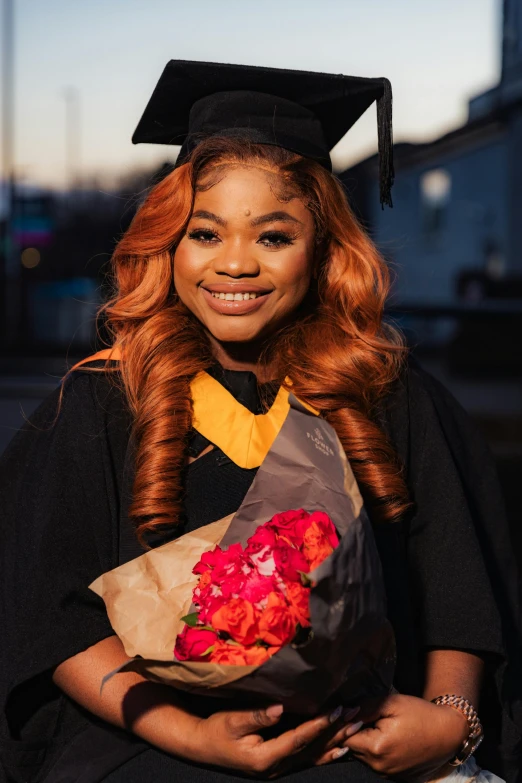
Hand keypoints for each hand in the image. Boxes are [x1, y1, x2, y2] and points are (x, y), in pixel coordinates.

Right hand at [186, 704, 341, 776]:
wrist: (204, 747)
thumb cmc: (217, 729)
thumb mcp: (232, 720)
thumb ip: (256, 715)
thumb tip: (279, 708)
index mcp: (265, 757)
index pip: (298, 738)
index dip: (318, 724)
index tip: (336, 710)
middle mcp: (276, 767)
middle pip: (312, 749)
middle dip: (336, 731)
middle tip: (357, 715)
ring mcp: (279, 769)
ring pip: (314, 755)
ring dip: (336, 740)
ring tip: (356, 727)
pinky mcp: (279, 764)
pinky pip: (308, 759)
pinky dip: (326, 752)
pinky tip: (341, 748)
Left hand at [338, 693, 469, 779]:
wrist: (447, 734)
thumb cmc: (420, 714)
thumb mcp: (391, 703)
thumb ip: (365, 708)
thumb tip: (344, 712)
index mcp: (377, 748)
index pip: (345, 737)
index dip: (344, 722)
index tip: (348, 710)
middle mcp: (380, 767)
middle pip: (352, 748)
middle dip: (352, 732)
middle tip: (362, 714)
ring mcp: (388, 774)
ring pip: (363, 756)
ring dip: (363, 741)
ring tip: (374, 724)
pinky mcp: (395, 776)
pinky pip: (375, 762)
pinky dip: (375, 750)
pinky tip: (385, 736)